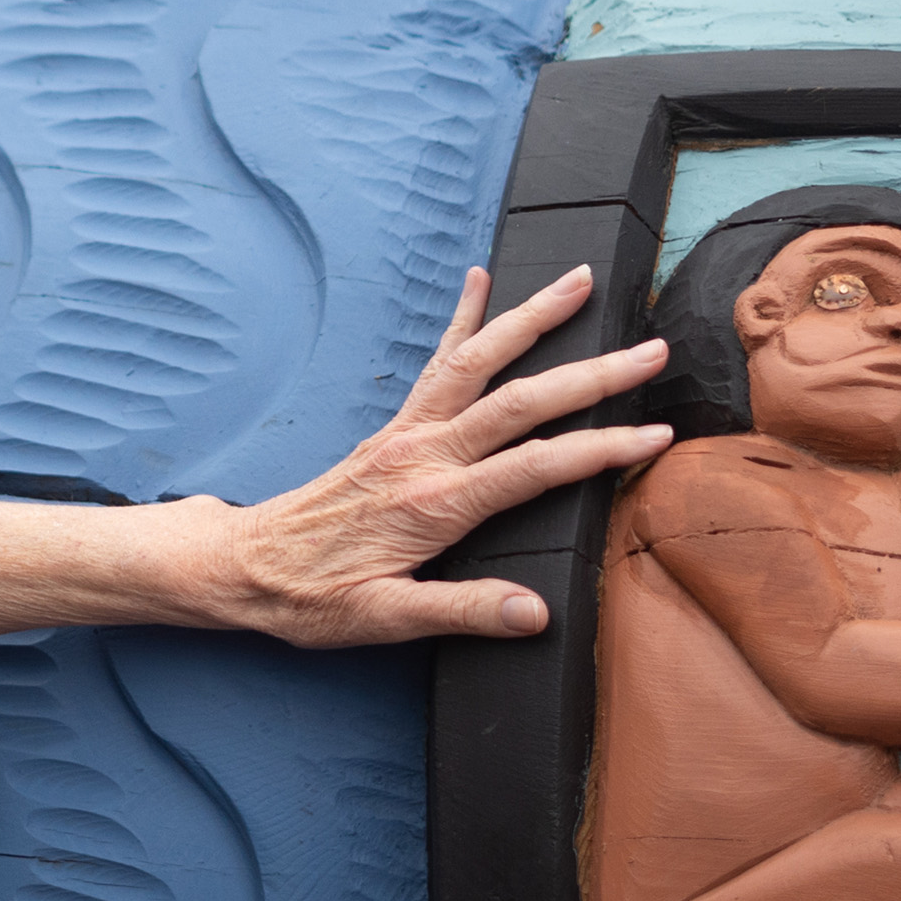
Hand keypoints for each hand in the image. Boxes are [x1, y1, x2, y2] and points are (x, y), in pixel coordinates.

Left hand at [223, 264, 671, 645]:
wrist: (243, 568)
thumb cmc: (312, 599)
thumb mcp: (386, 621)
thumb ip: (464, 611)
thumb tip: (535, 613)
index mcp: (435, 504)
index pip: (539, 467)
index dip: (603, 449)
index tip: (656, 436)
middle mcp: (425, 455)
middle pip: (523, 400)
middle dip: (594, 373)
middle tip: (651, 351)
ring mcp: (408, 433)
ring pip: (481, 360)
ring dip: (533, 317)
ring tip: (581, 281)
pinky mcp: (394, 427)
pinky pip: (436, 362)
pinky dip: (461, 318)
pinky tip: (479, 280)